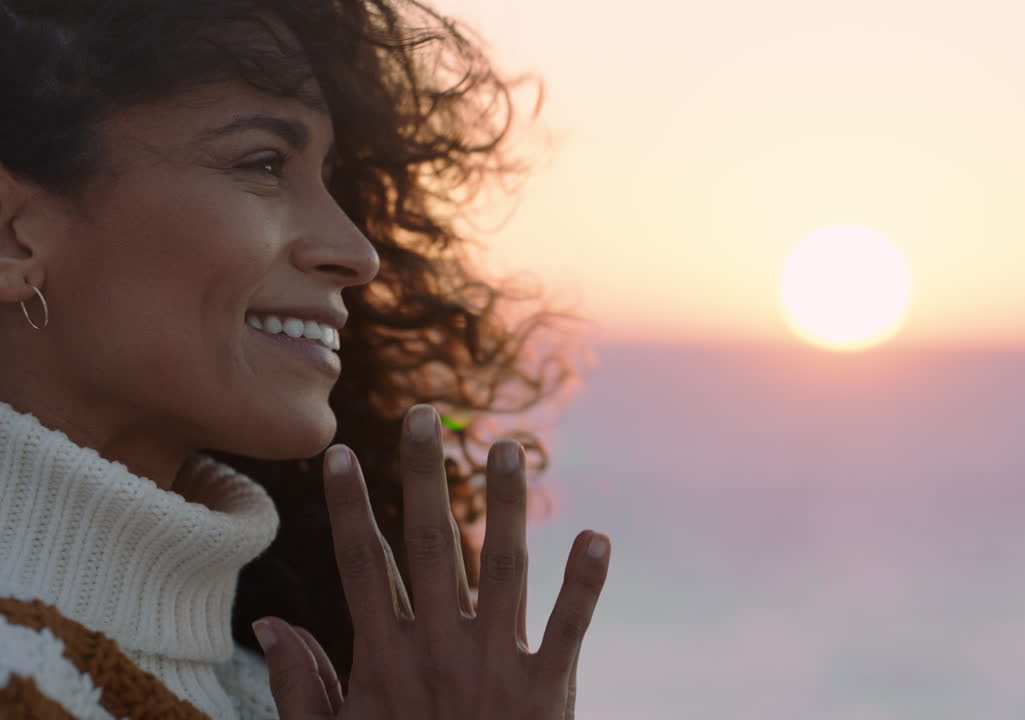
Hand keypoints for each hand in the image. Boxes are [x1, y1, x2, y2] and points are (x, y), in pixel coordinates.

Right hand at [252, 404, 610, 718]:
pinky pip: (570, 628)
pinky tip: (597, 536)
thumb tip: (265, 624)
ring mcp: (495, 666)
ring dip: (502, 505)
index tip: (339, 452)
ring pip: (500, 569)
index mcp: (387, 659)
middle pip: (428, 546)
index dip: (348, 508)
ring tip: (508, 446)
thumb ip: (303, 685)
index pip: (361, 567)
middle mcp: (440, 650)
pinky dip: (585, 584)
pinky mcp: (546, 690)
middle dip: (422, 476)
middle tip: (421, 414)